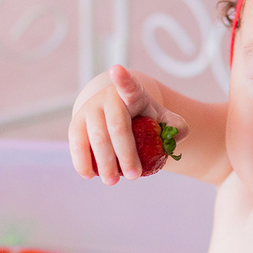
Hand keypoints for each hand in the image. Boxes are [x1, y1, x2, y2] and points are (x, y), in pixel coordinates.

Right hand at [68, 65, 188, 183]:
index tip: (117, 70)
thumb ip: (176, 125)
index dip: (123, 79)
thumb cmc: (143, 117)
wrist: (116, 114)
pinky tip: (90, 175)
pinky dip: (82, 161)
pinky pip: (76, 143)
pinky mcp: (76, 124)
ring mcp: (89, 109)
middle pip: (116, 126)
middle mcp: (107, 98)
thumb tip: (176, 135)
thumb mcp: (163, 118)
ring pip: (94, 137)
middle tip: (134, 177)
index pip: (129, 86)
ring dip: (103, 162)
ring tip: (112, 181)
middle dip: (124, 154)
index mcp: (132, 93)